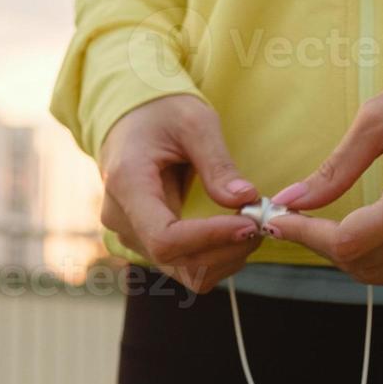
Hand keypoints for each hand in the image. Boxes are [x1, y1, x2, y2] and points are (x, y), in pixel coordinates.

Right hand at [98, 94, 262, 292]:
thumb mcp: (194, 123)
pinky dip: (215, 257)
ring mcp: (130, 234)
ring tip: (251, 225)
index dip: (209, 238)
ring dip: (224, 257)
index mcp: (127, 183)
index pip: (164, 237)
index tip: (249, 223)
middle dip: (226, 249)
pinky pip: (183, 265)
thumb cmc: (162, 112)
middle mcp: (121, 218)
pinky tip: (235, 233)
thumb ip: (218, 163)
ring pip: (182, 271)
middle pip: (176, 261)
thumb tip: (245, 198)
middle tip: (261, 221)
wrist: (131, 116)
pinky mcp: (145, 241)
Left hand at [268, 27, 382, 284]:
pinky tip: (355, 227)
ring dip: (348, 256)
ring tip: (317, 224)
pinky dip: (377, 254)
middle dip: (321, 247)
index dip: (306, 235)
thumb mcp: (381, 117)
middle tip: (290, 218)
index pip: (351, 242)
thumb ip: (335, 168)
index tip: (276, 217)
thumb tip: (292, 199)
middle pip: (366, 264)